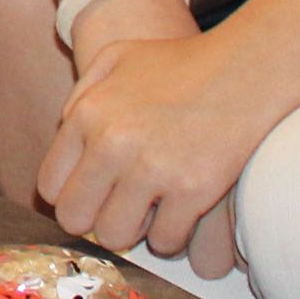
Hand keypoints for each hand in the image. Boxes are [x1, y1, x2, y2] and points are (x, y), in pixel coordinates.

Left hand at [36, 16, 285, 264]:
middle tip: (120, 210)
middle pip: (77, 218)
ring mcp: (153, 170)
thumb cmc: (183, 63)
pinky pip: (165, 240)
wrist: (248, 68)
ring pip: (117, 236)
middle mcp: (112, 144)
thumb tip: (66, 133)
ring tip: (151, 211)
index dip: (71, 196)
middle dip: (96, 220)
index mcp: (88, 114)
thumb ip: (82, 94)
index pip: (51, 186)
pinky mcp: (194, 191)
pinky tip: (181, 213)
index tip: (92, 196)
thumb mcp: (117, 58)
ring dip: (134, 230)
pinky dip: (172, 234)